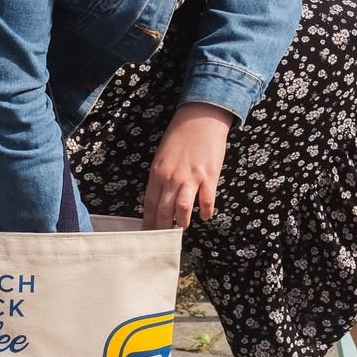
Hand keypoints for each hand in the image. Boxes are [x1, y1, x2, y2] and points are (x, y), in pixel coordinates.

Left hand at [143, 102, 232, 229]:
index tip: (147, 234)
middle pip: (164, 210)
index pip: (149, 204)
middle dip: (162, 227)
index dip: (148, 222)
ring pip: (182, 209)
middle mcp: (172, 178)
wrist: (201, 118)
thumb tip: (160, 197)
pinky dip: (206, 212)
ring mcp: (191, 178)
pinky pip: (207, 201)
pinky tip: (205, 215)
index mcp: (157, 173)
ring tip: (182, 226)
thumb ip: (161, 176)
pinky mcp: (209, 177)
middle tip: (164, 238)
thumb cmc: (180, 134)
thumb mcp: (162, 155)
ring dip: (182, 222)